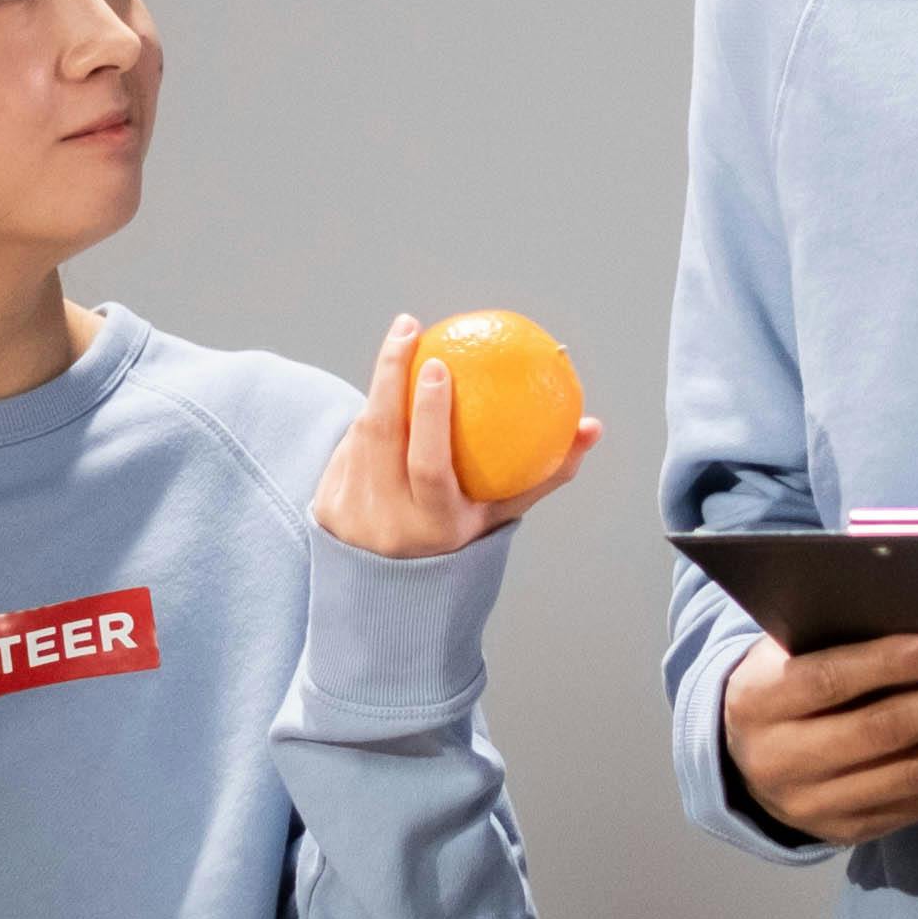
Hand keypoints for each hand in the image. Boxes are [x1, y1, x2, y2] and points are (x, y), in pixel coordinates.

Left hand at [311, 314, 598, 557]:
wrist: (391, 589)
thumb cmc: (462, 535)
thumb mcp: (502, 512)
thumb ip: (547, 472)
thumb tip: (592, 427)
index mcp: (436, 528)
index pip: (428, 465)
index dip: (430, 415)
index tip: (436, 364)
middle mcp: (389, 523)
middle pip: (383, 435)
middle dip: (391, 373)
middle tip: (410, 329)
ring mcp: (351, 513)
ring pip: (363, 434)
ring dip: (380, 387)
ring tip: (401, 341)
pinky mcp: (326, 504)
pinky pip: (348, 445)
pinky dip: (368, 416)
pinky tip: (385, 387)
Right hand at [724, 627, 917, 841]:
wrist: (748, 758)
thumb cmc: (787, 677)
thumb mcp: (793, 647)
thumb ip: (845, 632)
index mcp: (762, 702)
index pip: (829, 680)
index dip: (891, 664)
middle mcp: (787, 761)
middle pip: (888, 732)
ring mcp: (824, 806)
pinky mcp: (861, 831)